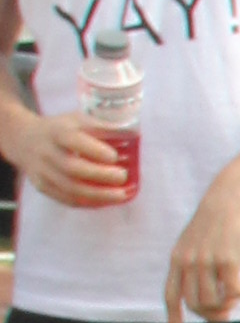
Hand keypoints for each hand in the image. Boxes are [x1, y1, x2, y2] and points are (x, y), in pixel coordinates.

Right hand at [11, 108, 137, 209]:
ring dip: (99, 195)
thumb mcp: (77, 120)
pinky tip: (106, 201)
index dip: (94, 150)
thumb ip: (101, 127)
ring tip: (121, 195)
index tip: (114, 156)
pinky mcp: (42, 186)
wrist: (23, 139)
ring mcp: (42, 171)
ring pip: (70, 188)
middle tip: (122, 176)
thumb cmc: (60, 129)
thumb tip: (132, 135)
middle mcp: (46, 152)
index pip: (72, 140)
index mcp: (56, 131)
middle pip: (72, 168)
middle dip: (100, 175)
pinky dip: (88, 203)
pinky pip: (66, 199)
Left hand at [165, 167, 239, 322]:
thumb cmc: (215, 222)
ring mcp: (207, 261)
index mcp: (177, 259)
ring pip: (212, 301)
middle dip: (210, 315)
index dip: (173, 318)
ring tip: (234, 296)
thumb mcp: (194, 242)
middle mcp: (189, 262)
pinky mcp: (228, 260)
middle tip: (225, 313)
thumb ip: (193, 265)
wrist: (229, 197)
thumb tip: (205, 294)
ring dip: (226, 305)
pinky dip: (238, 295)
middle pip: (195, 304)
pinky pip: (232, 291)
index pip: (171, 295)